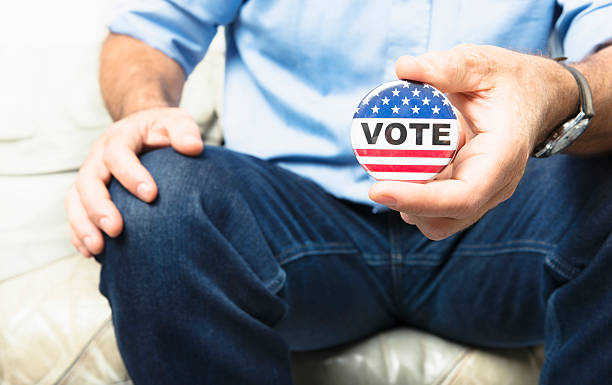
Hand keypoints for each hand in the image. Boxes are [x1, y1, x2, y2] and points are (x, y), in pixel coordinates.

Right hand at [65, 107, 202, 256]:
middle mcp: (99, 156)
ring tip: (97, 248)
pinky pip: (75, 212)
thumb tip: (193, 147)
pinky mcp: (87, 192)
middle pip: (89, 180)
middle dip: (99, 206)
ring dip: (83, 224)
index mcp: (120, 137)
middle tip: (116, 229)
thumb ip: (185, 131)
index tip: (151, 195)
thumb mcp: (176, 122)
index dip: (130, 174)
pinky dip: (78, 233)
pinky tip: (91, 254)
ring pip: (75, 199)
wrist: (143, 129)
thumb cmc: (163, 130)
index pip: (118, 153)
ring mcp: (90, 174)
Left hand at [369, 44, 576, 239]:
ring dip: (407, 204)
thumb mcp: (482, 64)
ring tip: (388, 169)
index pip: (462, 197)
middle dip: (405, 205)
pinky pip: (436, 208)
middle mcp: (496, 185)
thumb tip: (404, 67)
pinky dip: (413, 196)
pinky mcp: (467, 193)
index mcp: (503, 157)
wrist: (536, 97)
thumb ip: (446, 66)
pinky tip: (400, 166)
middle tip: (375, 175)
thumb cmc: (510, 81)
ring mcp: (483, 193)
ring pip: (438, 221)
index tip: (378, 190)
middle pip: (446, 219)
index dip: (419, 200)